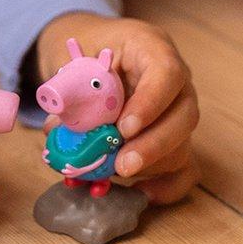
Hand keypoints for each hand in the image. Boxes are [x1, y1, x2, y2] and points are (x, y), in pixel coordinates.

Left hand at [37, 12, 199, 202]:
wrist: (93, 50)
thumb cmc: (87, 51)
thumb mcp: (74, 56)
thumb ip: (69, 87)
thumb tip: (57, 129)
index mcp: (151, 49)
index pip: (166, 73)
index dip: (150, 104)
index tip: (124, 129)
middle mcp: (176, 82)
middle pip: (185, 115)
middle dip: (153, 146)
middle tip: (122, 166)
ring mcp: (179, 111)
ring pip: (183, 143)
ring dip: (150, 165)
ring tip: (114, 174)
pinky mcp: (175, 138)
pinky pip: (184, 166)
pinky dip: (167, 185)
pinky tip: (143, 194)